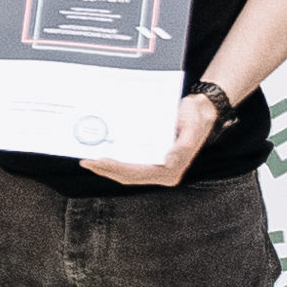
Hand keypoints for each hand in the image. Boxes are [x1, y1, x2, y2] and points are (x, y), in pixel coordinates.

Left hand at [85, 91, 217, 185]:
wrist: (201, 111)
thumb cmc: (196, 118)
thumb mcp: (192, 128)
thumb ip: (182, 147)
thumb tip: (168, 161)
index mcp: (171, 169)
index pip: (138, 173)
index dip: (116, 169)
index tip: (99, 161)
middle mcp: (162, 172)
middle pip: (128, 176)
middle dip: (105, 170)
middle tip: (86, 161)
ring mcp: (155, 167)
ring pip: (126, 172)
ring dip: (106, 168)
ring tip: (88, 159)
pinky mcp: (150, 160)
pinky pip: (129, 163)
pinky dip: (114, 160)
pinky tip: (101, 152)